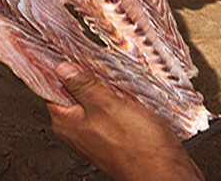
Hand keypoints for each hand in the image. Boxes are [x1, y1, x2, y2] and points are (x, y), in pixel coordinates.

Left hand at [47, 62, 203, 180]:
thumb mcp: (107, 105)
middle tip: (94, 63)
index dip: (58, 69)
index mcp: (67, 123)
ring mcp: (96, 137)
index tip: (64, 52)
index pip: (51, 88)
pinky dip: (117, 102)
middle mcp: (78, 132)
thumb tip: (62, 69)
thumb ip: (82, 85)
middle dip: (84, 77)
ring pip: (94, 102)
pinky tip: (127, 95)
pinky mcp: (115, 140)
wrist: (170, 176)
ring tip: (114, 78)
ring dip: (104, 89)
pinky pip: (110, 113)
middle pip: (73, 93)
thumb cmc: (140, 148)